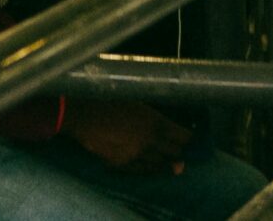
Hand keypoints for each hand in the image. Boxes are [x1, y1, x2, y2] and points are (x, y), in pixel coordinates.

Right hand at [64, 99, 190, 175]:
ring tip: (166, 158)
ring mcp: (137, 154)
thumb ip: (155, 117)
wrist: (84, 114)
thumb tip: (170, 132)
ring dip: (165, 161)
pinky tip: (149, 164)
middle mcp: (149, 140)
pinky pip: (143, 171)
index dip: (187, 138)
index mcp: (155, 121)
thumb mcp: (137, 103)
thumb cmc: (111, 101)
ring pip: (160, 164)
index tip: (187, 137)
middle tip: (178, 148)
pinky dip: (149, 168)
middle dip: (177, 150)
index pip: (182, 136)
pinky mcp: (124, 164)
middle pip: (174, 152)